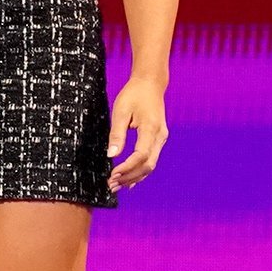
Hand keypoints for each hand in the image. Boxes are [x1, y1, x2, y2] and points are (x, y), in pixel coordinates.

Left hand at [107, 76, 168, 191]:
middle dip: (129, 177)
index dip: (127, 168)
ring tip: (117, 186)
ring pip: (150, 165)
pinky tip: (129, 181)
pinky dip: (140, 171)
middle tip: (111, 186)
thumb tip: (111, 155)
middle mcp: (160, 136)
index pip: (141, 155)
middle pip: (147, 165)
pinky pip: (150, 159)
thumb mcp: (120, 111)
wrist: (150, 84)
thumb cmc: (133, 95)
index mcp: (151, 128)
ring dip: (134, 177)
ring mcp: (161, 139)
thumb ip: (116, 134)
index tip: (112, 175)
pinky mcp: (158, 139)